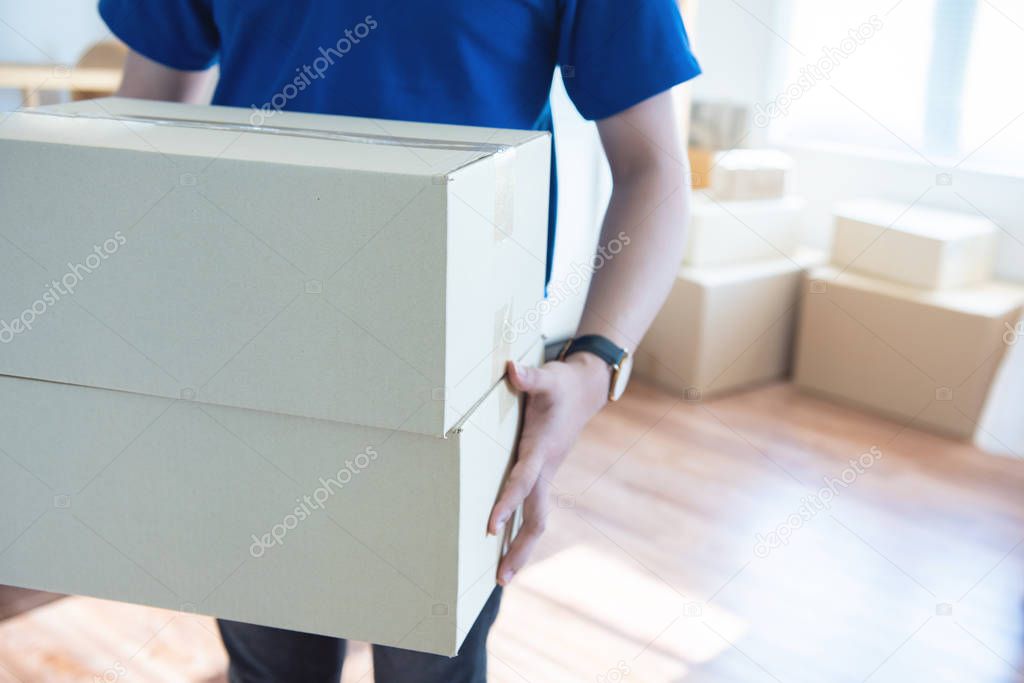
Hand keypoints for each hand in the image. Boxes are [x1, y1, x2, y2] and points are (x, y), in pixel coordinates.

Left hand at [488, 351, 610, 585]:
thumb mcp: (548, 376)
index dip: (508, 501)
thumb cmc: (562, 383)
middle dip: (519, 548)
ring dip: (521, 548)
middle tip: (499, 579)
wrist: (587, 390)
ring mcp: (547, 475)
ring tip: (501, 576)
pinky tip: (507, 548)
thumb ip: (530, 377)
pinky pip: (534, 509)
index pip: (522, 480)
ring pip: (537, 519)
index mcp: (542, 449)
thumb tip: (512, 369)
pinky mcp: (544, 475)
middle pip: (536, 517)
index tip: (491, 526)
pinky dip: (522, 531)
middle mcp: (546, 468)